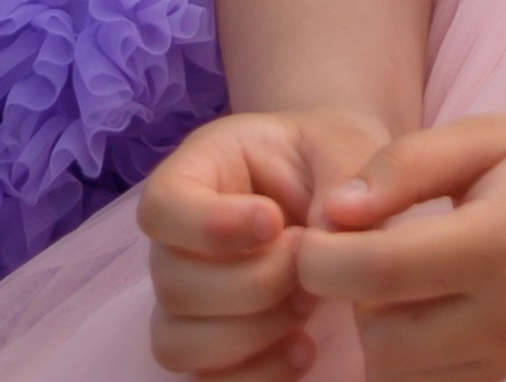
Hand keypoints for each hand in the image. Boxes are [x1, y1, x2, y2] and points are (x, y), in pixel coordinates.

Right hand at [141, 105, 397, 375]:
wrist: (344, 199)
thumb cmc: (330, 158)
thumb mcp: (343, 145)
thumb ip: (340, 178)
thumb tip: (328, 232)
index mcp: (197, 172)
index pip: (161, 207)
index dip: (208, 225)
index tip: (273, 221)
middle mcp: (177, 242)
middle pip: (171, 284)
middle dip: (251, 284)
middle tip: (306, 266)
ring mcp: (187, 300)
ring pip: (177, 342)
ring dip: (250, 333)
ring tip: (307, 303)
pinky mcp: (210, 347)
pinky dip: (256, 376)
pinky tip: (303, 349)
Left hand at [297, 107, 505, 379]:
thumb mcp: (483, 133)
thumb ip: (403, 167)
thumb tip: (332, 211)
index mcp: (499, 242)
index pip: (380, 273)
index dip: (323, 260)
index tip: (309, 233)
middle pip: (383, 342)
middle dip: (350, 300)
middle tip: (359, 247)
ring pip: (404, 377)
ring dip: (379, 332)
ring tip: (394, 273)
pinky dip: (413, 353)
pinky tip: (425, 299)